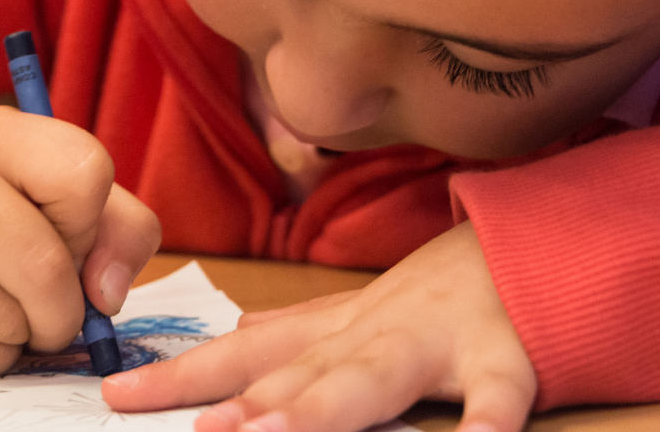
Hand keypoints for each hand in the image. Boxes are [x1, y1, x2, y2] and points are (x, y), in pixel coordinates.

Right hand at [0, 106, 160, 375]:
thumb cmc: (12, 208)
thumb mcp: (71, 192)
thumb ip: (122, 232)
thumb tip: (106, 296)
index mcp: (0, 137)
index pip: (85, 177)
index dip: (91, 221)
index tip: (68, 229)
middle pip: (46, 271)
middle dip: (68, 307)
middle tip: (55, 302)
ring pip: (8, 325)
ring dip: (29, 333)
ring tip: (8, 302)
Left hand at [101, 221, 534, 431]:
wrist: (542, 244)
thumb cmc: (448, 292)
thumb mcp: (365, 309)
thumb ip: (302, 331)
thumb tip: (237, 336)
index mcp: (339, 331)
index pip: (247, 356)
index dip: (183, 376)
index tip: (117, 398)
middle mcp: (375, 335)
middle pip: (300, 374)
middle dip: (246, 405)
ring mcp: (439, 344)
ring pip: (374, 379)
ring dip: (323, 411)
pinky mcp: (509, 358)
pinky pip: (499, 397)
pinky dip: (486, 423)